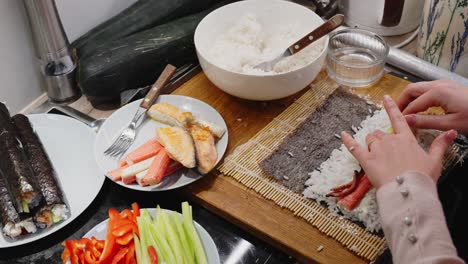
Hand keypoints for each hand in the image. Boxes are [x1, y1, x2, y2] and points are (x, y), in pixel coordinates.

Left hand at [341, 95, 456, 188]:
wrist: (409, 191)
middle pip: (380, 133)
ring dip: (371, 144)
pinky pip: (354, 147)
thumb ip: (440, 144)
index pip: (398, 119)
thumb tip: (451, 132)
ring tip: (376, 155)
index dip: (391, 108)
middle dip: (381, 139)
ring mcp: (377, 150)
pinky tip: (342, 135)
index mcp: (406, 139)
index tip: (386, 98)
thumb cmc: (422, 177)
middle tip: (386, 152)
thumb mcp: (435, 160)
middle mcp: (390, 141)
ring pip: (370, 139)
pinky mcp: (366, 160)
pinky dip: (347, 140)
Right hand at [396, 80, 467, 133]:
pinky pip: (427, 89)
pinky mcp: (448, 87)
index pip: (413, 104)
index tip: (398, 125)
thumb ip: (426, 121)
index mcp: (438, 92)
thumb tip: (406, 120)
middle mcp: (439, 84)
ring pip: (419, 88)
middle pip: (411, 89)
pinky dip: (419, 97)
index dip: (404, 115)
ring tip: (406, 113)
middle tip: (396, 115)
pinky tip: (420, 108)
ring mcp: (444, 83)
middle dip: (401, 102)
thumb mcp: (450, 123)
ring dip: (410, 99)